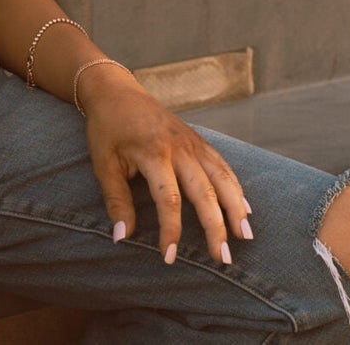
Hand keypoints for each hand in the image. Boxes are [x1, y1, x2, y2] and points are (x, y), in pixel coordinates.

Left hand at [78, 65, 251, 265]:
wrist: (117, 90)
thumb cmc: (108, 129)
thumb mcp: (104, 164)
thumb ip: (116, 201)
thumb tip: (122, 238)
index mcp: (154, 153)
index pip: (168, 199)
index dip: (172, 231)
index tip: (170, 258)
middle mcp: (179, 147)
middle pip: (204, 191)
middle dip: (216, 227)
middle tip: (223, 259)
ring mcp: (192, 141)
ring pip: (221, 176)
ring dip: (235, 207)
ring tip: (245, 235)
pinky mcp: (197, 139)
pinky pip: (221, 164)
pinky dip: (235, 186)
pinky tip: (244, 207)